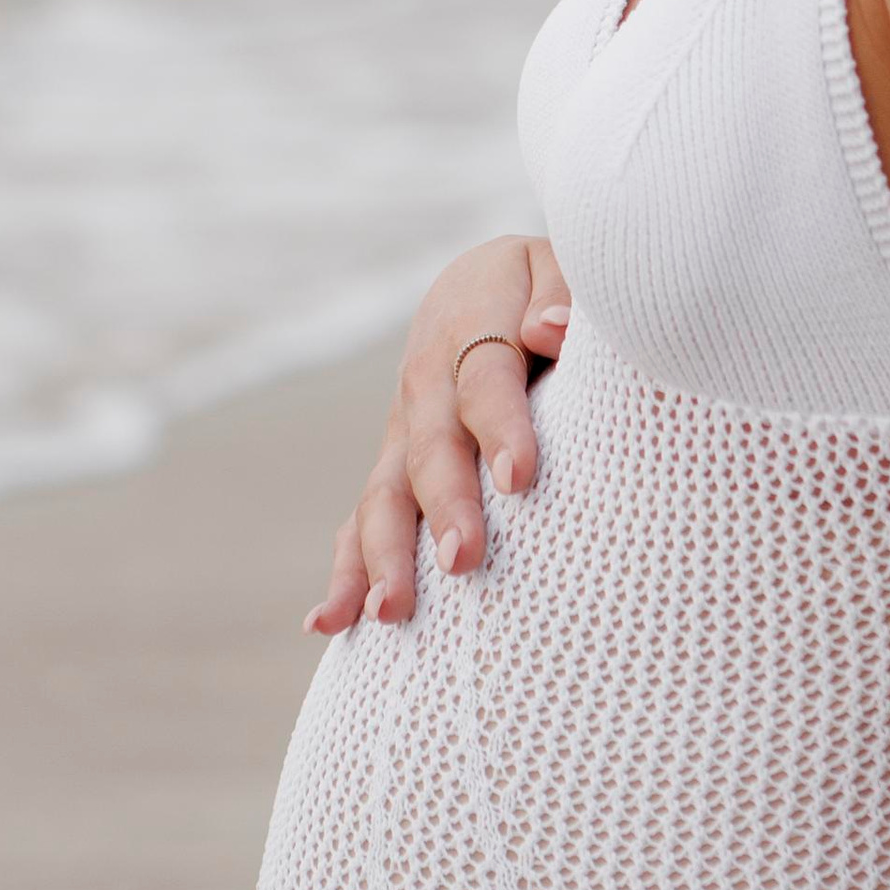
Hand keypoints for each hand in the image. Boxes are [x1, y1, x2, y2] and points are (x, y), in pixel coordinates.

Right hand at [307, 238, 570, 631]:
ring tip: (389, 612)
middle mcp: (426, 384)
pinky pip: (362, 521)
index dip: (501, 426)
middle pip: (432, 449)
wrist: (481, 283)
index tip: (520, 477)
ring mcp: (402, 431)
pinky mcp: (394, 467)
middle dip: (446, 507)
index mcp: (471, 327)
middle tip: (464, 561)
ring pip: (386, 494)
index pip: (485, 379)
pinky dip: (344, 570)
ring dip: (384, 554)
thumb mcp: (558, 267)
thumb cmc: (539, 286)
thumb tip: (549, 329)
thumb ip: (560, 296)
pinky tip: (330, 623)